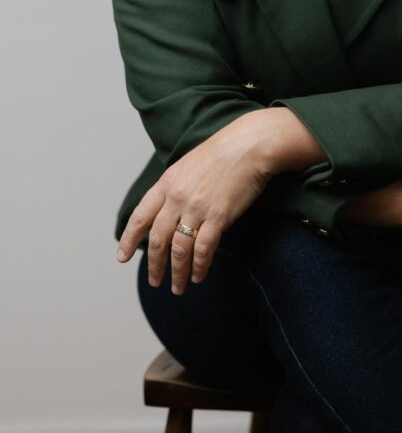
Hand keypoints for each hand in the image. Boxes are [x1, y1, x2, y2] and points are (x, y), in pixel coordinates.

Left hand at [115, 116, 272, 294]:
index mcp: (167, 183)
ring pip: (179, 250)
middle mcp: (177, 197)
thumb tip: (170, 214)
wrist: (250, 145)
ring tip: (177, 287)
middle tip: (155, 281)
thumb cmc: (224, 152)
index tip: (121, 257)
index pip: (141, 216)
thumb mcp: (188, 165)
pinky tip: (198, 275)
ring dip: (177, 273)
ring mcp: (197, 208)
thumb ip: (176, 189)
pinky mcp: (218, 216)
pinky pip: (203, 249)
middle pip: (158, 239)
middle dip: (154, 265)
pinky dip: (199, 266)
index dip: (129, 239)